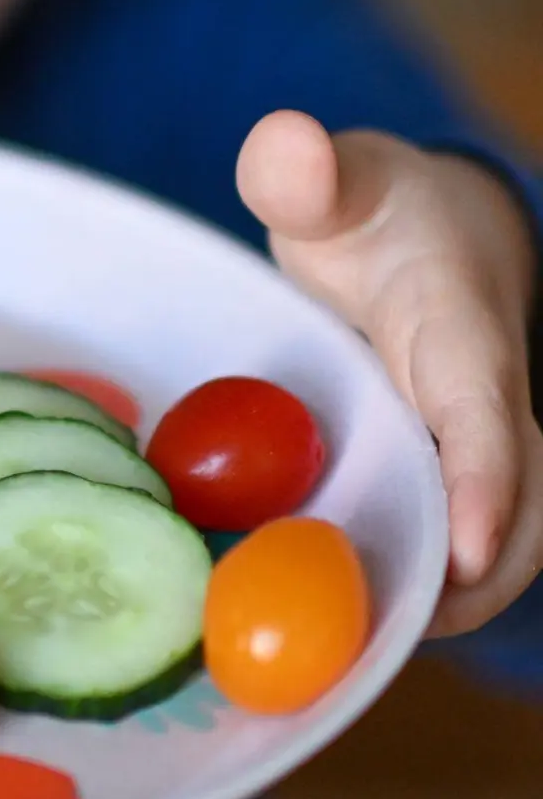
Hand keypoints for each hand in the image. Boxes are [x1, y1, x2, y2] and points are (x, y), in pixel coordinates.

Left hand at [237, 109, 542, 637]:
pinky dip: (415, 585)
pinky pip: (449, 540)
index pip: (487, 417)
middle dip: (469, 583)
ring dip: (440, 600)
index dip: (485, 486)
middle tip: (377, 643)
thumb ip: (310, 173)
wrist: (432, 239)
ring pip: (493, 542)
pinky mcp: (449, 476)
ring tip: (352, 654)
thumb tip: (282, 143)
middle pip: (516, 510)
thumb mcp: (343, 185)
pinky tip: (342, 623)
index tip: (470, 556)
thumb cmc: (377, 216)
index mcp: (464, 336)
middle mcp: (488, 406)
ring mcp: (474, 449)